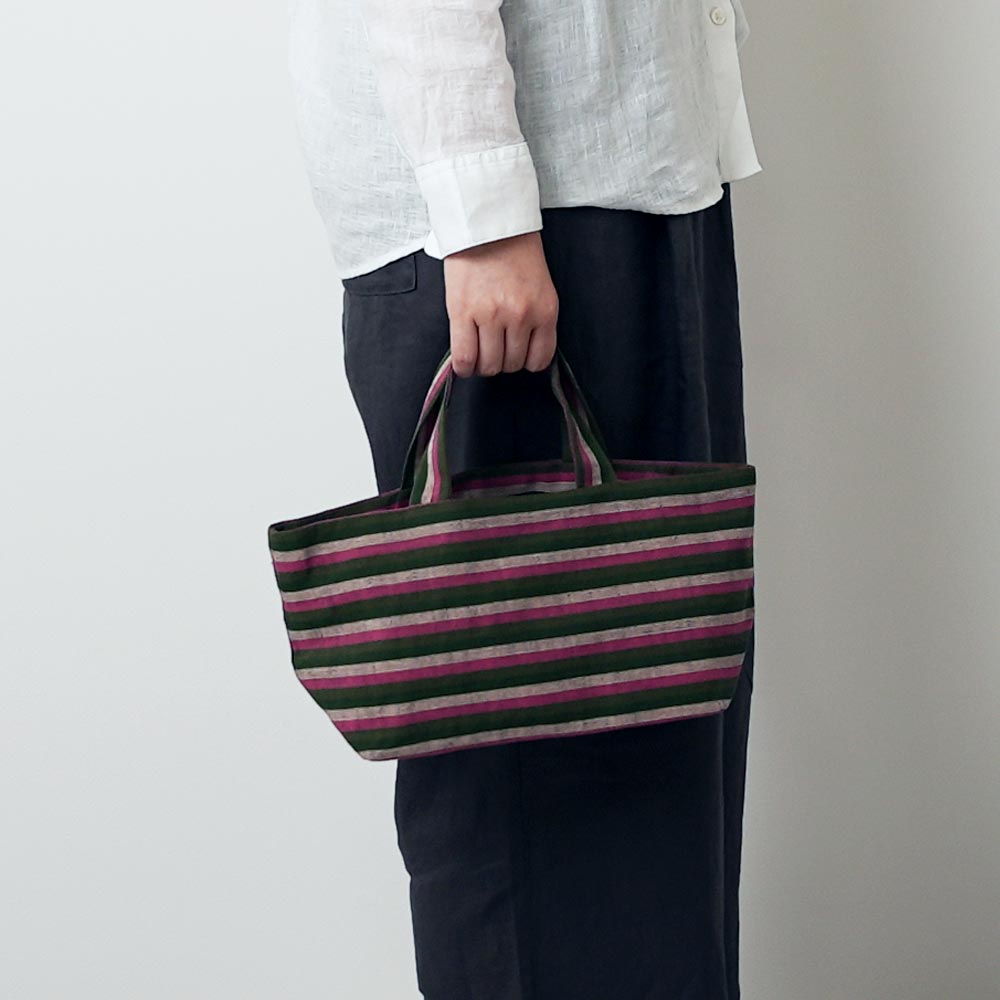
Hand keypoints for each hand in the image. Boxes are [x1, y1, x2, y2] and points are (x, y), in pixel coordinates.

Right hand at [443, 231, 558, 377]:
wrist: (487, 224)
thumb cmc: (513, 252)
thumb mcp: (539, 288)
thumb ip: (535, 320)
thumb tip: (524, 353)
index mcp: (545, 310)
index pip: (539, 360)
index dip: (525, 361)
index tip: (516, 353)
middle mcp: (521, 316)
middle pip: (511, 364)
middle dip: (502, 360)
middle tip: (495, 345)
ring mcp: (491, 315)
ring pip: (489, 365)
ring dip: (483, 363)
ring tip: (479, 348)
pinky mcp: (463, 312)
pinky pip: (464, 357)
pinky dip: (464, 366)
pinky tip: (465, 361)